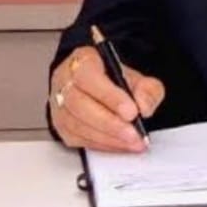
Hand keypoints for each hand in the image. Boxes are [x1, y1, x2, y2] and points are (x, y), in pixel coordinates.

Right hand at [49, 46, 164, 151]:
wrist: (101, 85)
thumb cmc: (114, 79)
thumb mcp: (137, 76)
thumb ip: (147, 89)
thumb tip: (144, 106)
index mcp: (82, 61)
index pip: (89, 77)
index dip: (110, 96)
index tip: (132, 111)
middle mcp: (65, 82)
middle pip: (80, 104)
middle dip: (110, 123)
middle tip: (133, 133)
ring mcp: (60, 106)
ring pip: (77, 125)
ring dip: (108, 137)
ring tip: (132, 141)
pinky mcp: (61, 127)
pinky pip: (78, 139)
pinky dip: (102, 144)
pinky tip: (120, 145)